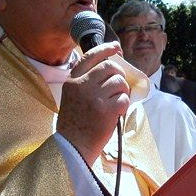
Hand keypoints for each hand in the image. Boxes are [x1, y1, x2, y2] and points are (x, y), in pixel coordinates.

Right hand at [57, 42, 129, 163]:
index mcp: (72, 81)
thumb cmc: (75, 124)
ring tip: (116, 103)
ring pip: (119, 82)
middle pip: (110, 67)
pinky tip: (117, 113)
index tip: (116, 48)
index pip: (90, 56)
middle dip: (119, 75)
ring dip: (123, 92)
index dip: (106, 49)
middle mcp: (81, 85)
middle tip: (118, 87)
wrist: (72, 147)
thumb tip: (109, 68)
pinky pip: (124, 99)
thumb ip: (85, 82)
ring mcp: (94, 97)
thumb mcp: (72, 97)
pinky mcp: (106, 110)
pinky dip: (124, 105)